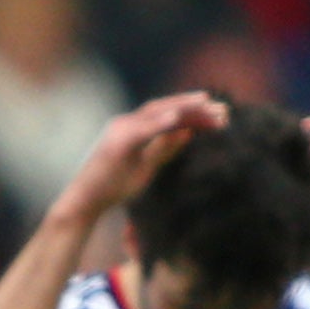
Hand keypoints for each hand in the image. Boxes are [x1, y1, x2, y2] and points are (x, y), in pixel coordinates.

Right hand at [56, 93, 227, 223]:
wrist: (85, 202)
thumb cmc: (113, 187)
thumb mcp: (148, 167)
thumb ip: (165, 149)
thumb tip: (189, 133)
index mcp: (134, 128)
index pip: (169, 114)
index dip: (194, 112)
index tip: (221, 114)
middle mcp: (126, 123)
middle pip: (165, 108)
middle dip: (194, 106)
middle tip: (224, 109)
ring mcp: (119, 131)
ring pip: (155, 112)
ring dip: (183, 109)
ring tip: (207, 106)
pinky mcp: (116, 144)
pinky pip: (140, 130)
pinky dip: (159, 123)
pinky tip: (178, 119)